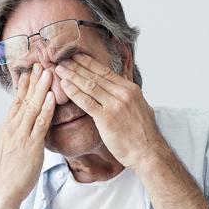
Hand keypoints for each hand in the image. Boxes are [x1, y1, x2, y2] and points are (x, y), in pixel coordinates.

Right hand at [0, 63, 54, 205]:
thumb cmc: (9, 170)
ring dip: (41, 88)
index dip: (24, 85)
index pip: (17, 100)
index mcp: (8, 126)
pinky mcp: (30, 145)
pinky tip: (51, 97)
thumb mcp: (10, 145)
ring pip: (32, 106)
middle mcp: (13, 126)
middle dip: (33, 80)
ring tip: (48, 72)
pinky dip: (45, 109)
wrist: (4, 189)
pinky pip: (40, 123)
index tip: (30, 71)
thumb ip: (18, 131)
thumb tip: (27, 122)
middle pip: (24, 99)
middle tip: (40, 63)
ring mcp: (21, 134)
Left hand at [54, 54, 166, 169]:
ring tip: (59, 70)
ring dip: (72, 76)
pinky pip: (87, 102)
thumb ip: (128, 95)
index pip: (106, 71)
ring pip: (89, 85)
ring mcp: (115, 105)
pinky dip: (74, 92)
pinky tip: (64, 86)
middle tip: (62, 59)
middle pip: (95, 75)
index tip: (76, 57)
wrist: (148, 152)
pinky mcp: (107, 118)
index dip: (89, 63)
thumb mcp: (140, 106)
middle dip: (77, 66)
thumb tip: (121, 86)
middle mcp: (123, 93)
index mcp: (130, 89)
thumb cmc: (143, 133)